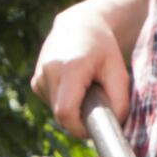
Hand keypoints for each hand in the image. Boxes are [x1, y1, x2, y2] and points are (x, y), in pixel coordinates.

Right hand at [31, 0, 131, 137]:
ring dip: (73, 109)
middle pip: (61, 115)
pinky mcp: (36, 83)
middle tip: (96, 105)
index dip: (79, 128)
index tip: (92, 130)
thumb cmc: (103, 49)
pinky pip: (53, 104)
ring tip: (85, 89)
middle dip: (79, 119)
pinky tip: (74, 85)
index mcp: (69, 68)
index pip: (66, 112)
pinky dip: (66, 102)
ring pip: (57, 112)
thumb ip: (119, 101)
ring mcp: (39, 77)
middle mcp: (48, 72)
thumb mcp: (118, 71)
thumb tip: (114, 126)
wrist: (79, 26)